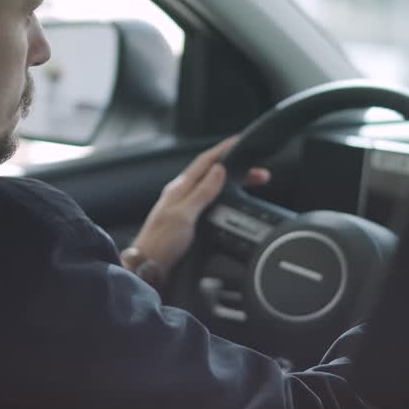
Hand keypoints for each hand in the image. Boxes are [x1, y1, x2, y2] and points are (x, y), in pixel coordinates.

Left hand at [129, 136, 270, 276]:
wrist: (147, 267)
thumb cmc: (161, 243)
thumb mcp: (185, 215)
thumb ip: (203, 192)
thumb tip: (219, 170)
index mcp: (180, 187)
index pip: (205, 161)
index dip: (224, 149)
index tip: (241, 141)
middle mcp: (182, 194)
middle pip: (213, 173)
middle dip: (237, 169)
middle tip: (260, 174)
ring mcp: (184, 207)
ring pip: (213, 187)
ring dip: (233, 183)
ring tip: (252, 185)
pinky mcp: (188, 221)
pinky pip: (210, 202)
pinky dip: (226, 198)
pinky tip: (233, 204)